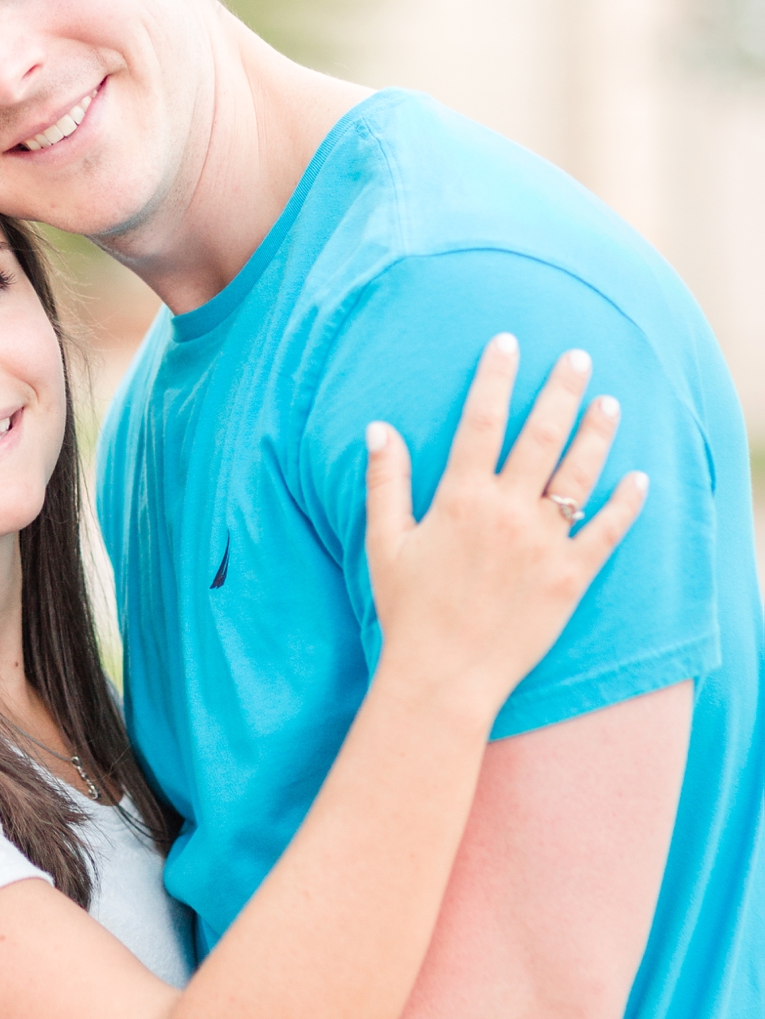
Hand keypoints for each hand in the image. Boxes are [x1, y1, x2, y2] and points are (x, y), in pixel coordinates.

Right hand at [366, 336, 647, 725]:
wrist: (443, 676)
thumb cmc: (408, 611)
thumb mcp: (384, 542)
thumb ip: (384, 480)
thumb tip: (378, 427)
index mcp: (461, 498)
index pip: (481, 421)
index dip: (496, 376)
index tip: (509, 342)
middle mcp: (507, 512)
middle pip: (541, 435)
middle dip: (562, 390)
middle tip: (580, 357)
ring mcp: (544, 544)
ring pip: (579, 474)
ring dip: (598, 433)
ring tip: (610, 403)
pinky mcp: (571, 578)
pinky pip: (606, 531)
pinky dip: (626, 503)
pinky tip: (639, 479)